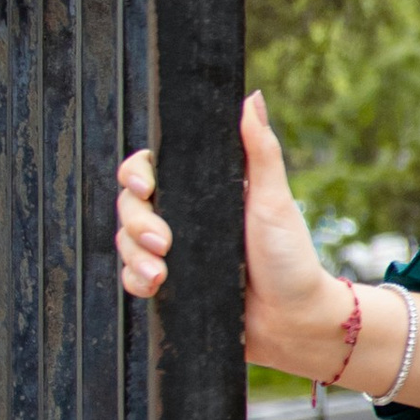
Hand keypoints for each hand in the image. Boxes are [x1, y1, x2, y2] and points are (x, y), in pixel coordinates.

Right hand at [116, 91, 350, 378]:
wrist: (294, 321)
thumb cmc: (291, 258)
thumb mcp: (274, 201)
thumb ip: (260, 150)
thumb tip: (252, 97)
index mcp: (204, 191)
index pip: (152, 169)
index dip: (137, 172)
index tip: (144, 184)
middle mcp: (184, 219)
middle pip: (131, 205)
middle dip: (137, 222)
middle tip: (164, 243)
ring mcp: (174, 254)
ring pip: (125, 241)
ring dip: (133, 256)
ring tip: (162, 274)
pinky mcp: (170, 286)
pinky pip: (132, 278)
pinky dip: (136, 281)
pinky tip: (155, 287)